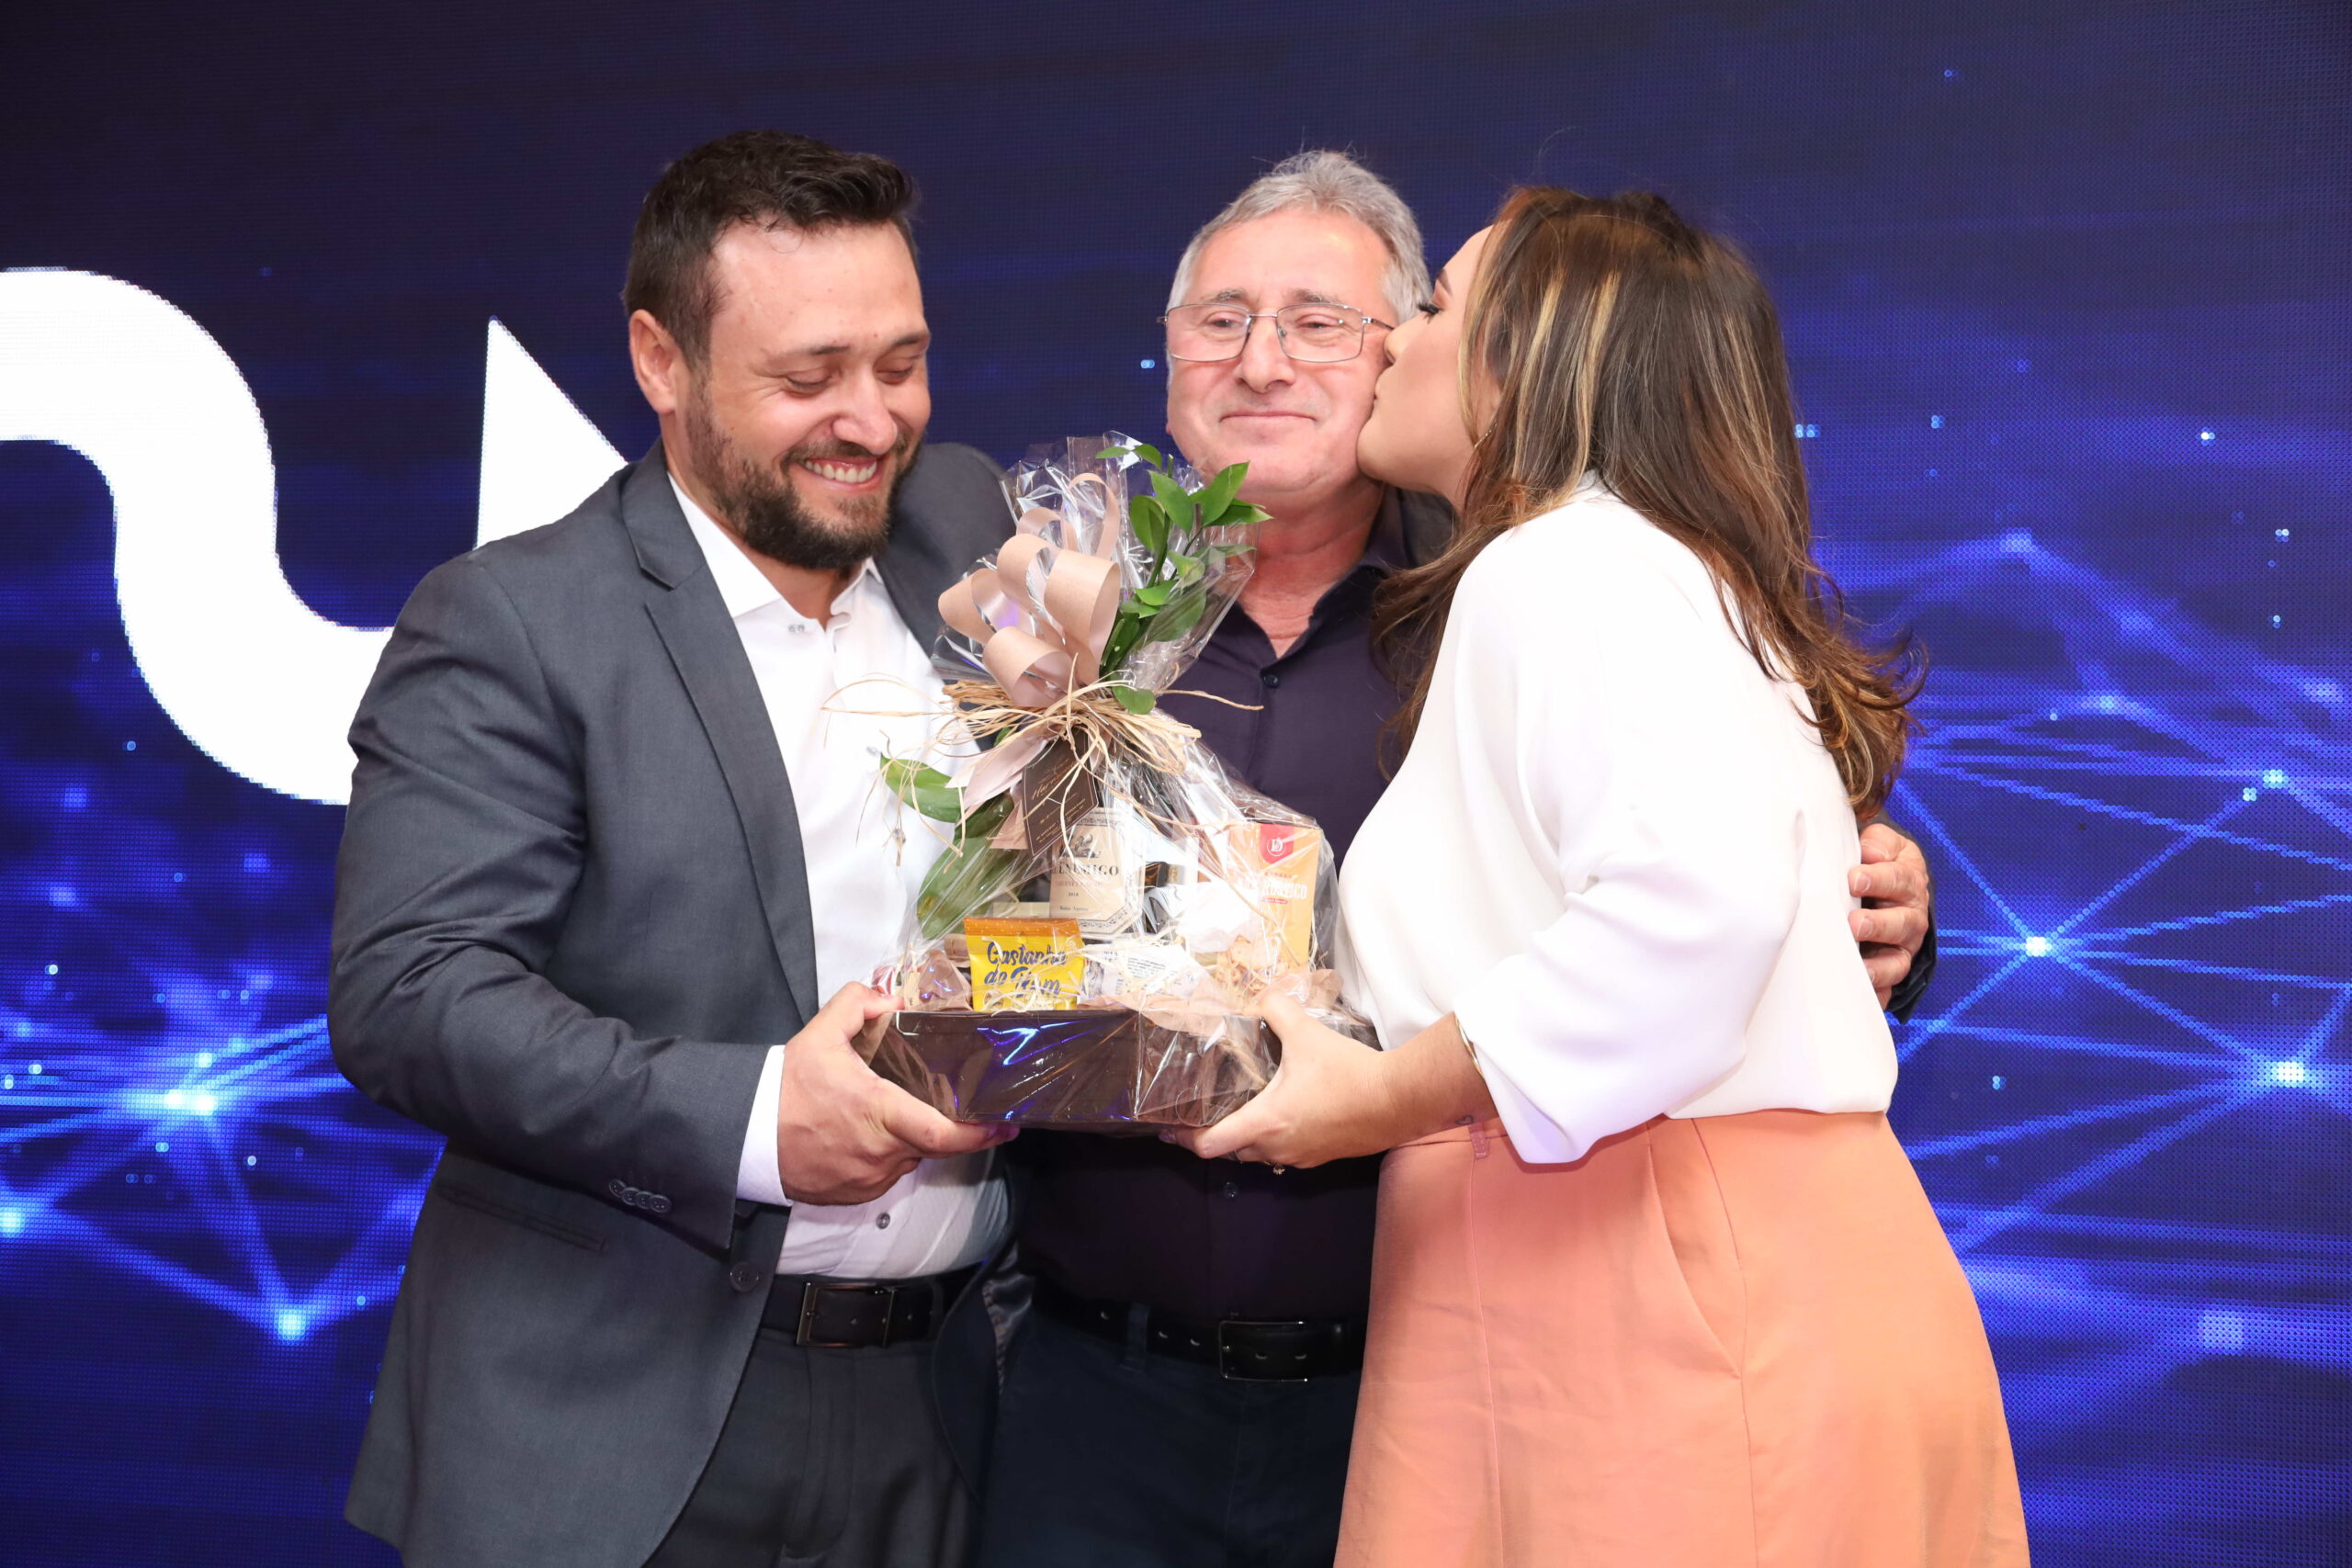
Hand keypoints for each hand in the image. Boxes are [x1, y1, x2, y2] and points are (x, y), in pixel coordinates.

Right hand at [775, 984, 1010, 1204]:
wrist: (747, 1135)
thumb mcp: (819, 1034)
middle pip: (932, 1143)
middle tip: (958, 1110)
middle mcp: (880, 1152)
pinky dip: (888, 1157)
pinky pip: (887, 1176)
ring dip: (911, 1140)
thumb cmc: (785, 1088)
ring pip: (910, 1159)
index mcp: (878, 1112)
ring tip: (896, 1115)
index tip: (1003, 1123)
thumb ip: (855, 1004)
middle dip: (946, 1127)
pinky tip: (870, 1137)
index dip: (979, 1133)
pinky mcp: (855, 1195)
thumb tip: (887, 998)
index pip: (942, 1132)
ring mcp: (869, 1178)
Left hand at [1175, 996, 1490, 1168]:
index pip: (1210, 1144)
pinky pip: (1284, 1155)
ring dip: (1245, 1139)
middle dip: (1213, 1137)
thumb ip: (1276, 1009)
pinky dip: (1273, 1140)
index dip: (1184, 1138)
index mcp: (1265, 1121)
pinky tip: (1281, 1115)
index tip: (1169, 1128)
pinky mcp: (1321, 1156)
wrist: (1398, 1100)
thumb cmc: (1347, 1071)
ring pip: (1259, 1156)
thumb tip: (1260, 994)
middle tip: (1201, 1114)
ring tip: (1238, 1112)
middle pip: (1231, 1152)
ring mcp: (1300, 1157)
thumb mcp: (1307, 1033)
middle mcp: (1277, 1148)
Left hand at [1851, 821, 1932, 1007]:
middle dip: (1878, 924)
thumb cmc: (1873, 862)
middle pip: (1901, 923)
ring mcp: (1903, 946)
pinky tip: (1862, 996)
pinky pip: (1889, 988)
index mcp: (1907, 879)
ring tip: (1859, 967)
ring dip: (1879, 965)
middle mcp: (1911, 915)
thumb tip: (1869, 851)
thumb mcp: (1879, 844)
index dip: (1877, 879)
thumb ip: (1876, 843)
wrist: (1884, 888)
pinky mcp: (1891, 970)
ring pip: (1898, 960)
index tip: (1853, 879)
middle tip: (1855, 924)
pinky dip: (1878, 994)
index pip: (1898, 878)